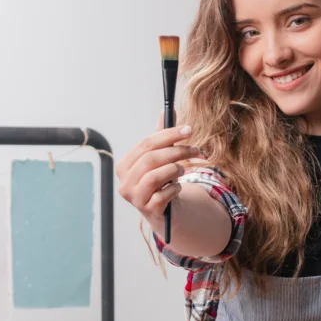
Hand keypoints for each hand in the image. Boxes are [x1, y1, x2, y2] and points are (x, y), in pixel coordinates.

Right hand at [115, 109, 204, 227]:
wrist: (163, 210)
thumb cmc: (160, 181)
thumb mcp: (161, 158)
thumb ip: (162, 136)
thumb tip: (168, 110)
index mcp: (124, 165)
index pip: (146, 144)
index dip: (168, 135)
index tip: (188, 130)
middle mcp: (125, 181)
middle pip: (151, 159)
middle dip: (176, 151)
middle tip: (195, 150)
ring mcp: (134, 197)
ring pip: (154, 176)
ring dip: (175, 169)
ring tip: (184, 170)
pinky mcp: (147, 210)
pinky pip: (163, 194)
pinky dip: (174, 188)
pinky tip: (178, 187)